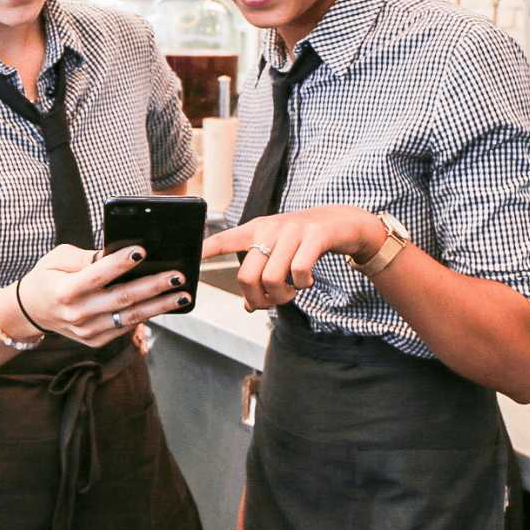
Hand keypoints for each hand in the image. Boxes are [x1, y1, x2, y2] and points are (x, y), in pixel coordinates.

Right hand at [11, 244, 191, 347]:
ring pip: (130, 317)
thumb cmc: (48, 276)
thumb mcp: (58, 258)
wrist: (32, 311)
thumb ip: (87, 257)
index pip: (97, 275)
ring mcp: (87, 332)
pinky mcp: (96, 341)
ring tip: (184, 295)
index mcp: (65, 290)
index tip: (142, 251)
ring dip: (160, 306)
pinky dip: (147, 315)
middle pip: (122, 299)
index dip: (119, 263)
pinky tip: (166, 304)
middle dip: (153, 286)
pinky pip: (125, 327)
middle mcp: (77, 314)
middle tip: (178, 276)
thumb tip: (119, 252)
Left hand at [202, 205, 385, 312]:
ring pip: (271, 278)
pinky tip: (307, 281)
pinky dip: (302, 285)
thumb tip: (247, 307)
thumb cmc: (303, 242)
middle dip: (259, 300)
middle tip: (274, 301)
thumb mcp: (278, 254)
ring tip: (291, 291)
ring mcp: (292, 231)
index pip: (223, 240)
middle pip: (247, 277)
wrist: (341, 222)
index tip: (189, 259)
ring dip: (282, 296)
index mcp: (255, 230)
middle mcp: (269, 228)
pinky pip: (298, 272)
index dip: (204, 250)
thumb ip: (261, 277)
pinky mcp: (314, 236)